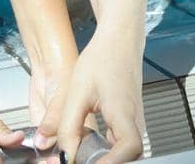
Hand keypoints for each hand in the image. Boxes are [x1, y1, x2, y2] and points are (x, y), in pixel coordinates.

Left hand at [35, 30, 144, 163]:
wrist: (118, 42)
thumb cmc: (102, 59)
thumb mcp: (76, 91)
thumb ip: (66, 125)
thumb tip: (58, 152)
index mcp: (124, 112)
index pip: (129, 148)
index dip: (111, 162)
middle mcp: (135, 123)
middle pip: (126, 157)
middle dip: (100, 163)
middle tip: (73, 160)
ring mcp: (135, 124)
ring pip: (122, 154)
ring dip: (100, 158)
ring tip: (75, 153)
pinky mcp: (129, 124)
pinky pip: (119, 145)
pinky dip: (102, 151)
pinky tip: (84, 145)